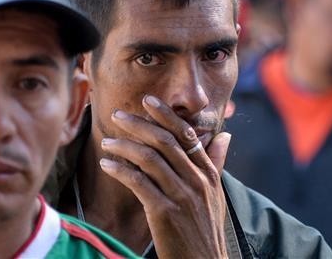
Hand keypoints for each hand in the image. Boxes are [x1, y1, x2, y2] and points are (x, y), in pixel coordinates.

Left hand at [99, 95, 231, 258]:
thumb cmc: (206, 230)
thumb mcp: (217, 194)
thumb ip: (216, 163)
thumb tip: (225, 136)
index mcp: (208, 173)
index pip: (187, 135)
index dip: (167, 115)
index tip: (149, 101)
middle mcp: (197, 180)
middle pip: (166, 141)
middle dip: (140, 124)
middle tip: (119, 114)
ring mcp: (181, 196)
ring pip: (150, 159)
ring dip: (125, 146)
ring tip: (106, 140)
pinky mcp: (164, 212)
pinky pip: (139, 183)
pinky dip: (121, 170)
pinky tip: (108, 164)